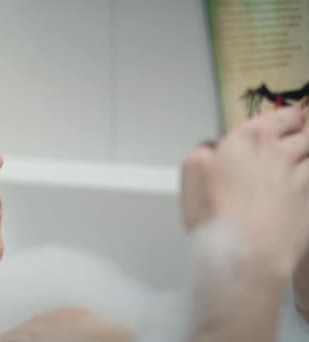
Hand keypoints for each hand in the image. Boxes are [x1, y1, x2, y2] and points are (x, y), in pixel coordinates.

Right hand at [181, 107, 308, 275]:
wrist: (244, 254)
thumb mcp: (190, 173)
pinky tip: (303, 181)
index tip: (288, 119)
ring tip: (302, 157)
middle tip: (300, 133)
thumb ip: (202, 151)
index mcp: (248, 139)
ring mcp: (301, 177)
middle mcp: (280, 152)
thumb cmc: (213, 215)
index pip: (281, 116)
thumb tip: (212, 148)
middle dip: (303, 130)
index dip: (286, 117)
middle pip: (305, 132)